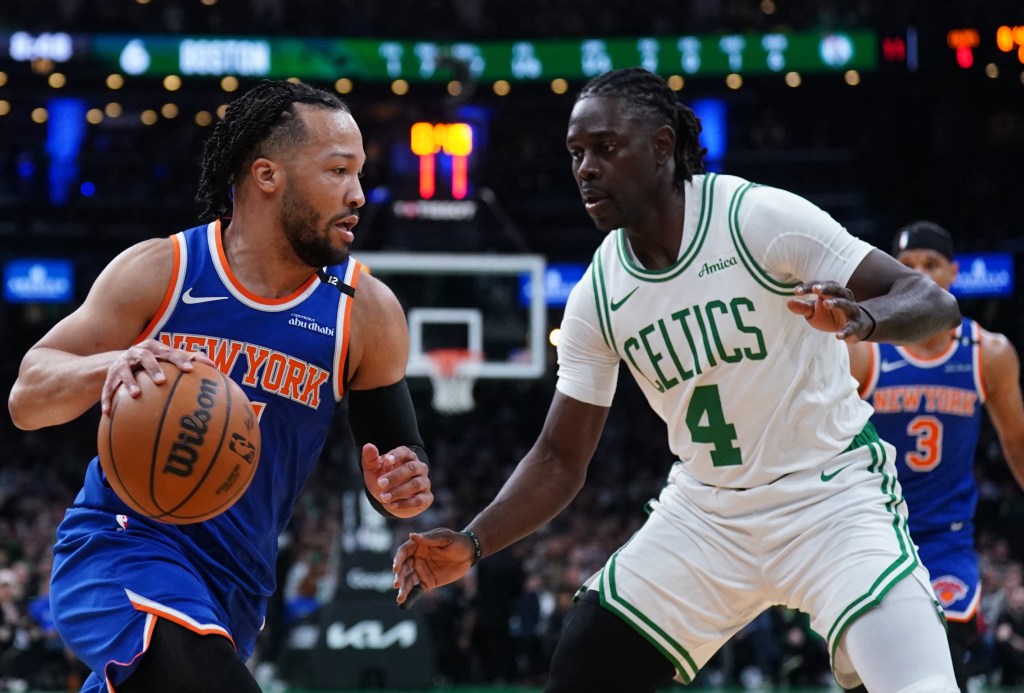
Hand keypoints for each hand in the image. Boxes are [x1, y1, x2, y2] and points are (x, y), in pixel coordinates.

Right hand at [101, 340, 215, 414]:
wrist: (121, 362)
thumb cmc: (155, 362)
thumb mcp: (169, 359)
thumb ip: (190, 360)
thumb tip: (215, 366)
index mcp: (155, 348)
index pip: (169, 352)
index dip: (180, 359)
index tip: (190, 370)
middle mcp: (137, 353)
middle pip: (145, 357)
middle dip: (153, 368)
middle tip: (162, 381)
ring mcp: (122, 364)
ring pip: (124, 372)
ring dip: (129, 382)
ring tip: (136, 394)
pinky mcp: (109, 377)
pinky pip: (107, 388)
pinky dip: (108, 399)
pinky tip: (108, 413)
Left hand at [362, 444, 432, 518]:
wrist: (389, 500)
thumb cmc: (382, 479)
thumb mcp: (373, 470)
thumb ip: (370, 458)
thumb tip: (368, 446)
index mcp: (407, 457)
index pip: (405, 452)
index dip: (397, 455)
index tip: (386, 461)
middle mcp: (419, 468)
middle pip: (411, 468)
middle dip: (395, 476)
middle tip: (380, 483)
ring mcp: (424, 482)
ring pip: (416, 484)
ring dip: (399, 491)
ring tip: (384, 497)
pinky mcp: (426, 498)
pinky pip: (419, 500)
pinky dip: (405, 503)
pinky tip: (392, 505)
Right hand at [393, 528, 475, 606]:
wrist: (469, 554)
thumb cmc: (457, 541)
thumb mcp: (445, 537)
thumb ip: (430, 539)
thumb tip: (412, 535)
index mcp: (418, 546)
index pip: (403, 552)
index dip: (398, 560)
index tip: (396, 568)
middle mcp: (416, 559)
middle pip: (403, 568)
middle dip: (399, 576)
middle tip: (397, 585)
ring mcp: (421, 571)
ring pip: (408, 580)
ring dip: (403, 589)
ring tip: (400, 599)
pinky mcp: (427, 582)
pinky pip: (416, 590)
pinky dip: (410, 597)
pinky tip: (404, 603)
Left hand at [787, 281, 873, 342]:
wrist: (854, 328)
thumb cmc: (830, 316)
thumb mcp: (814, 312)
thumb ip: (803, 308)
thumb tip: (789, 303)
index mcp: (831, 292)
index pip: (819, 286)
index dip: (808, 287)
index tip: (795, 291)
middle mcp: (843, 297)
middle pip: (835, 290)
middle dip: (825, 288)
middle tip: (815, 289)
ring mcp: (851, 310)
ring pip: (845, 304)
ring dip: (836, 303)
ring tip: (826, 304)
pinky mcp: (856, 325)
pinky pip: (851, 327)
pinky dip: (845, 331)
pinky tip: (838, 336)